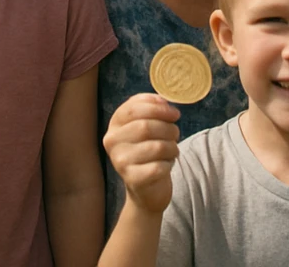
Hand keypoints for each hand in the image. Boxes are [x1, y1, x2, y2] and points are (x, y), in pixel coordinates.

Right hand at [104, 94, 180, 214]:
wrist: (146, 188)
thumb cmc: (148, 149)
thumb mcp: (146, 125)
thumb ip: (152, 108)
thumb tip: (163, 101)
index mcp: (114, 124)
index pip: (133, 108)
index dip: (157, 108)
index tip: (174, 113)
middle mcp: (112, 142)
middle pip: (145, 127)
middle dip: (168, 128)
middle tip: (176, 133)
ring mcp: (120, 162)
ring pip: (156, 147)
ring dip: (172, 146)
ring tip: (173, 149)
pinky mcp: (132, 180)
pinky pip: (158, 167)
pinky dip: (169, 163)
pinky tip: (167, 164)